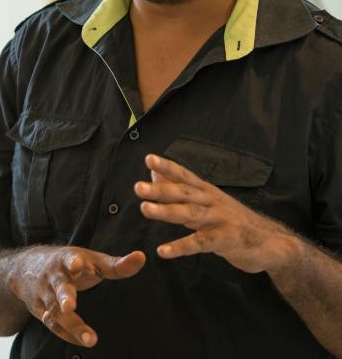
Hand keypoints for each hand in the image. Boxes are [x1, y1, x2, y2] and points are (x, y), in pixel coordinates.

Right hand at [6, 245, 144, 346]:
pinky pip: (53, 325)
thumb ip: (116, 264)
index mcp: (67, 259)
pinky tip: (82, 342)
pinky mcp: (39, 310)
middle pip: (59, 286)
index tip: (76, 263)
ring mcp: (44, 294)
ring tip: (90, 339)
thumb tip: (142, 257)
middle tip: (69, 306)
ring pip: (55, 312)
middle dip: (64, 296)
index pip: (69, 259)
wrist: (25, 268)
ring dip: (71, 326)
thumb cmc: (68, 263)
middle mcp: (53, 276)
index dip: (73, 261)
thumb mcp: (90, 259)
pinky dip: (67, 334)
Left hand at [135, 153, 295, 273]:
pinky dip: (181, 247)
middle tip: (138, 187)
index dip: (167, 167)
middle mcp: (212, 201)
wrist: (273, 243)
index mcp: (207, 191)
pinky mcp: (226, 241)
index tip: (148, 158)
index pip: (184, 176)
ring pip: (190, 214)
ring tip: (145, 209)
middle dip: (160, 189)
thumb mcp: (207, 201)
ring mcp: (220, 220)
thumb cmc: (232, 220)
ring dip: (166, 212)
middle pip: (184, 193)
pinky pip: (200, 243)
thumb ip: (180, 189)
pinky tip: (163, 251)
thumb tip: (154, 173)